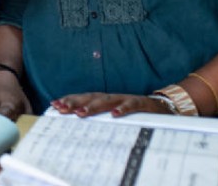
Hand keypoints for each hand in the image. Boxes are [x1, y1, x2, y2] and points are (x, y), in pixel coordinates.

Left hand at [51, 92, 172, 117]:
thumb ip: (99, 116)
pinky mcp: (142, 104)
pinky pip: (132, 106)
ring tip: (81, 113)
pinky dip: (123, 109)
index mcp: (105, 99)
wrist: (163, 107)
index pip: (84, 98)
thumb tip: (77, 120)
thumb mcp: (114, 114)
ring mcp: (126, 99)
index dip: (69, 100)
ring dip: (93, 106)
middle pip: (91, 97)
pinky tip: (114, 114)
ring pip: (107, 101)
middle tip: (61, 108)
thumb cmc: (135, 112)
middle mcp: (113, 97)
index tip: (54, 105)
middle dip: (75, 102)